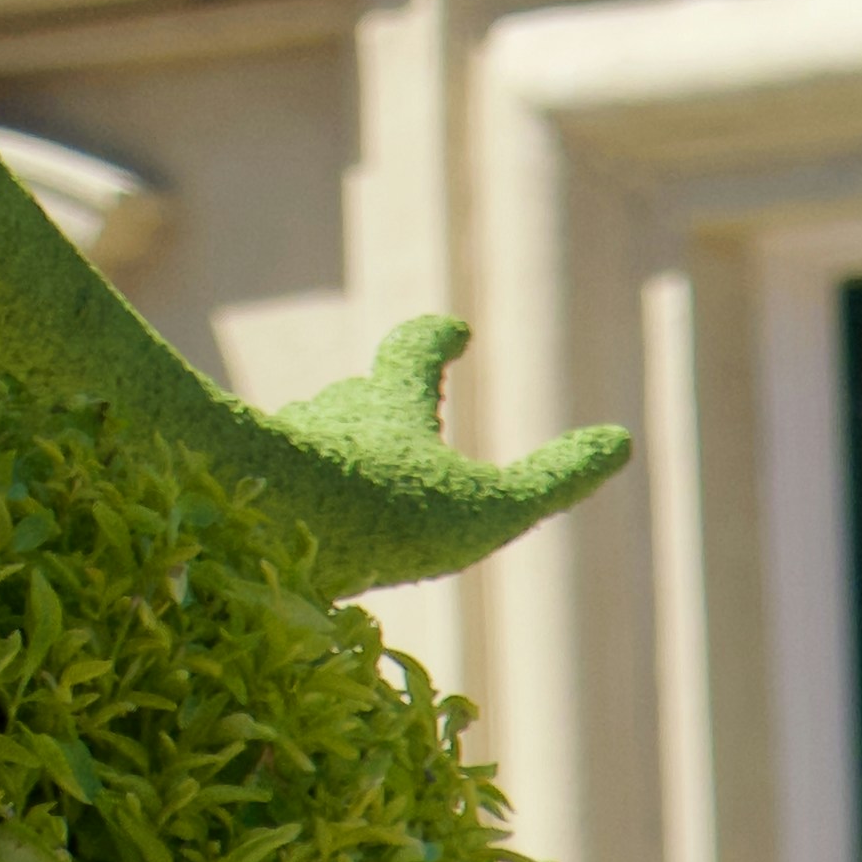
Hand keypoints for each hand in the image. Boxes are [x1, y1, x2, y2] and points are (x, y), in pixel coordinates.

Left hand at [251, 312, 635, 590]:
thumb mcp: (492, 507)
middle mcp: (331, 416)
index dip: (434, 341)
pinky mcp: (240, 490)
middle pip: (356, 396)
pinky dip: (282, 499)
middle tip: (383, 396)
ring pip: (309, 437)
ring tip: (337, 471)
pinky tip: (277, 530)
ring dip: (329, 448)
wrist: (270, 526)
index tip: (454, 331)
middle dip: (376, 400)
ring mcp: (282, 450)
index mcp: (390, 406)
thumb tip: (621, 442)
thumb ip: (555, 478)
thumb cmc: (389, 512)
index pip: (412, 354)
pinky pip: (265, 487)